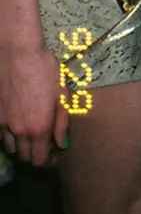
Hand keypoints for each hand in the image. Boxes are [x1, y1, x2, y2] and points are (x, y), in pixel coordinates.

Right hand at [0, 43, 69, 166]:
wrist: (17, 52)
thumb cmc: (44, 69)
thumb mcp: (61, 92)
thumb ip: (62, 122)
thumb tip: (62, 144)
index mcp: (39, 128)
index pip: (39, 160)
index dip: (48, 160)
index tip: (54, 151)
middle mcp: (19, 131)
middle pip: (25, 157)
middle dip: (36, 152)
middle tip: (44, 140)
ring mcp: (4, 124)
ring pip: (12, 148)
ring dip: (22, 144)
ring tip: (30, 131)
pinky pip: (1, 135)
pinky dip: (9, 134)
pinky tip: (17, 122)